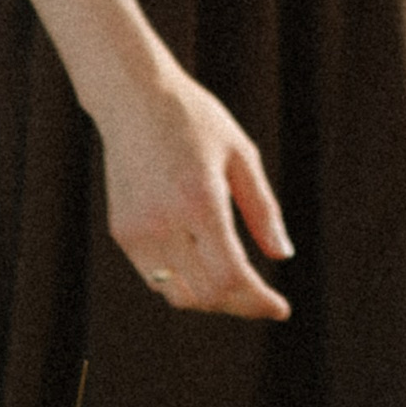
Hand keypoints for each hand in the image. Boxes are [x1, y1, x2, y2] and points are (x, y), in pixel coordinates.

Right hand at [95, 60, 294, 319]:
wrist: (133, 98)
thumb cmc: (195, 121)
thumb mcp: (241, 155)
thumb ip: (263, 209)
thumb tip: (283, 256)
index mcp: (199, 201)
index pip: (230, 276)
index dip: (257, 300)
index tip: (280, 308)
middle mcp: (164, 222)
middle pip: (206, 294)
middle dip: (240, 303)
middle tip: (264, 299)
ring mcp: (137, 231)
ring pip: (178, 295)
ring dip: (211, 300)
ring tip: (238, 287)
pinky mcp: (122, 232)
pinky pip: (155, 278)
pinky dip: (184, 284)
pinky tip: (205, 268)